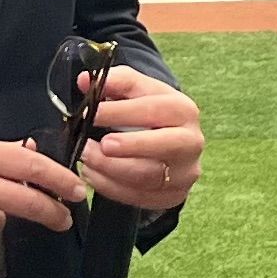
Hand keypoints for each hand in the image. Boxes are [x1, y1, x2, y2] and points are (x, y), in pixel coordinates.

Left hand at [81, 65, 202, 213]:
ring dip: (111, 168)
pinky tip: (92, 174)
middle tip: (97, 144)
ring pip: (148, 176)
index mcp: (184, 109)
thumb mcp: (136, 91)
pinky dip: (110, 187)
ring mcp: (185, 172)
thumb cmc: (147, 112)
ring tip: (86, 157)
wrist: (168, 141)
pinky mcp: (173, 195)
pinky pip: (140, 197)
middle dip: (128, 146)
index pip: (155, 109)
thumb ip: (114, 82)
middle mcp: (192, 141)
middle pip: (164, 145)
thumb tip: (84, 80)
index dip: (121, 111)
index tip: (91, 112)